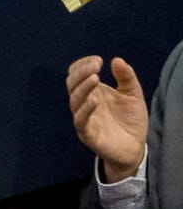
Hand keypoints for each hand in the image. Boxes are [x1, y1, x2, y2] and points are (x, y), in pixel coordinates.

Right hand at [69, 55, 148, 181]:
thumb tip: (116, 59)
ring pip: (75, 100)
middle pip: (72, 84)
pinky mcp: (88, 134)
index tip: (98, 60)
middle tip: (96, 65)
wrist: (135, 149)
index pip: (76, 74)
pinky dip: (85, 109)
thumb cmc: (130, 121)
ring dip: (83, 88)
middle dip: (81, 73)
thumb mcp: (133, 95)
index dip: (83, 65)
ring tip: (95, 78)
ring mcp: (85, 118)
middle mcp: (84, 103)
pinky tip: (95, 100)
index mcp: (91, 92)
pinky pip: (81, 120)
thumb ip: (126, 78)